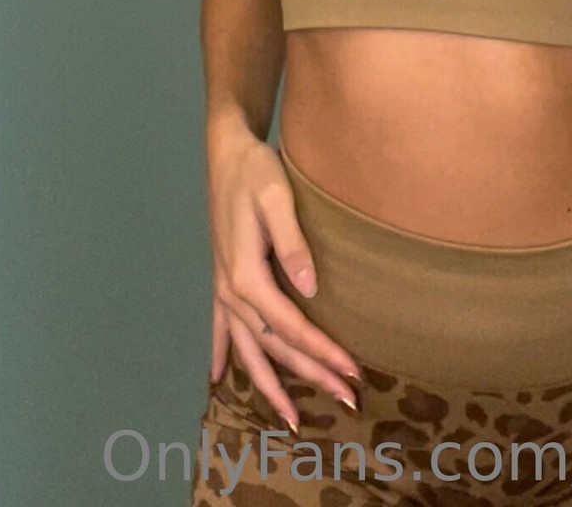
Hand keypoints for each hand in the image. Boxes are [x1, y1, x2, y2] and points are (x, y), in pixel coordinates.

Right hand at [205, 122, 361, 428]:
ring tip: (291, 419)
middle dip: (310, 376)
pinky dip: (222, 356)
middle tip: (347, 400)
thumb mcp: (277, 197)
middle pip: (275, 347)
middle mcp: (231, 292)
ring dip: (271, 385)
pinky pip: (222, 330)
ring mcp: (223, 289)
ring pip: (249, 349)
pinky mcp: (222, 280)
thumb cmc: (255, 171)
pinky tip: (219, 378)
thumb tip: (311, 289)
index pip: (292, 327)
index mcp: (246, 276)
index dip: (323, 352)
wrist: (226, 153)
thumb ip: (293, 243)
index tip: (353, 371)